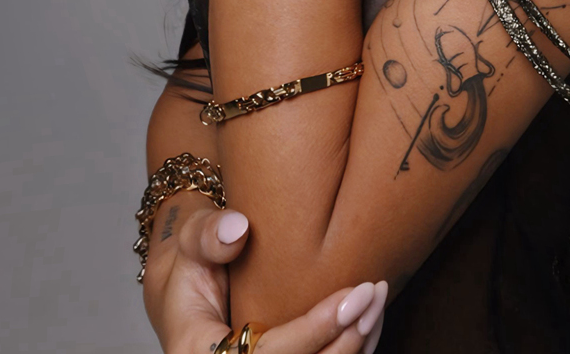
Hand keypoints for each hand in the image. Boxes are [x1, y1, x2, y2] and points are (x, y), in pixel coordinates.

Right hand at [143, 199, 387, 353]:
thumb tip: (238, 229)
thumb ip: (207, 235)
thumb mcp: (190, 241)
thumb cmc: (194, 263)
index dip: (313, 332)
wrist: (192, 288)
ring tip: (379, 301)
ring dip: (356, 346)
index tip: (353, 297)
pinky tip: (371, 317)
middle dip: (346, 341)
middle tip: (376, 295)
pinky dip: (353, 350)